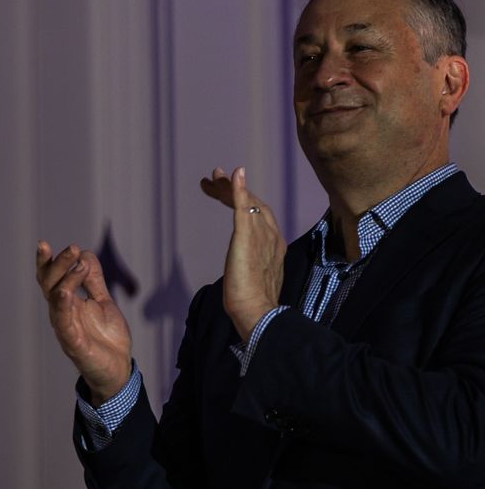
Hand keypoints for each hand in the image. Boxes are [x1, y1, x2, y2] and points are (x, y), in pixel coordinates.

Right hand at [35, 241, 133, 403]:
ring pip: (56, 299)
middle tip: (72, 248)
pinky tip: (66, 293)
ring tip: (78, 264)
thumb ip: (93, 281)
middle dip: (58, 264)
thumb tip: (86, 254)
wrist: (118, 369)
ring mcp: (65, 328)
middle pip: (50, 284)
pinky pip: (64, 323)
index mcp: (67, 303)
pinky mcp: (73, 343)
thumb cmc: (107, 338)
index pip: (51, 279)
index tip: (44, 243)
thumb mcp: (103, 302)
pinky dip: (63, 307)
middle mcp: (61, 313)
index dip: (46, 262)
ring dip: (65, 279)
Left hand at [198, 166, 284, 338]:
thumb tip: (243, 266)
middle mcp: (271, 235)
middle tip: (214, 176)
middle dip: (232, 189)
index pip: (258, 214)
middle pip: (252, 203)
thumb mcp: (253, 276)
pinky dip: (238, 190)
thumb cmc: (252, 303)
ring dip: (228, 186)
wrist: (256, 312)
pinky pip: (243, 209)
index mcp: (274, 244)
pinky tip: (232, 176)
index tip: (224, 191)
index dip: (242, 199)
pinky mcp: (247, 238)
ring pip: (245, 202)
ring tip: (213, 176)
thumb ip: (251, 264)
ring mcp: (260, 235)